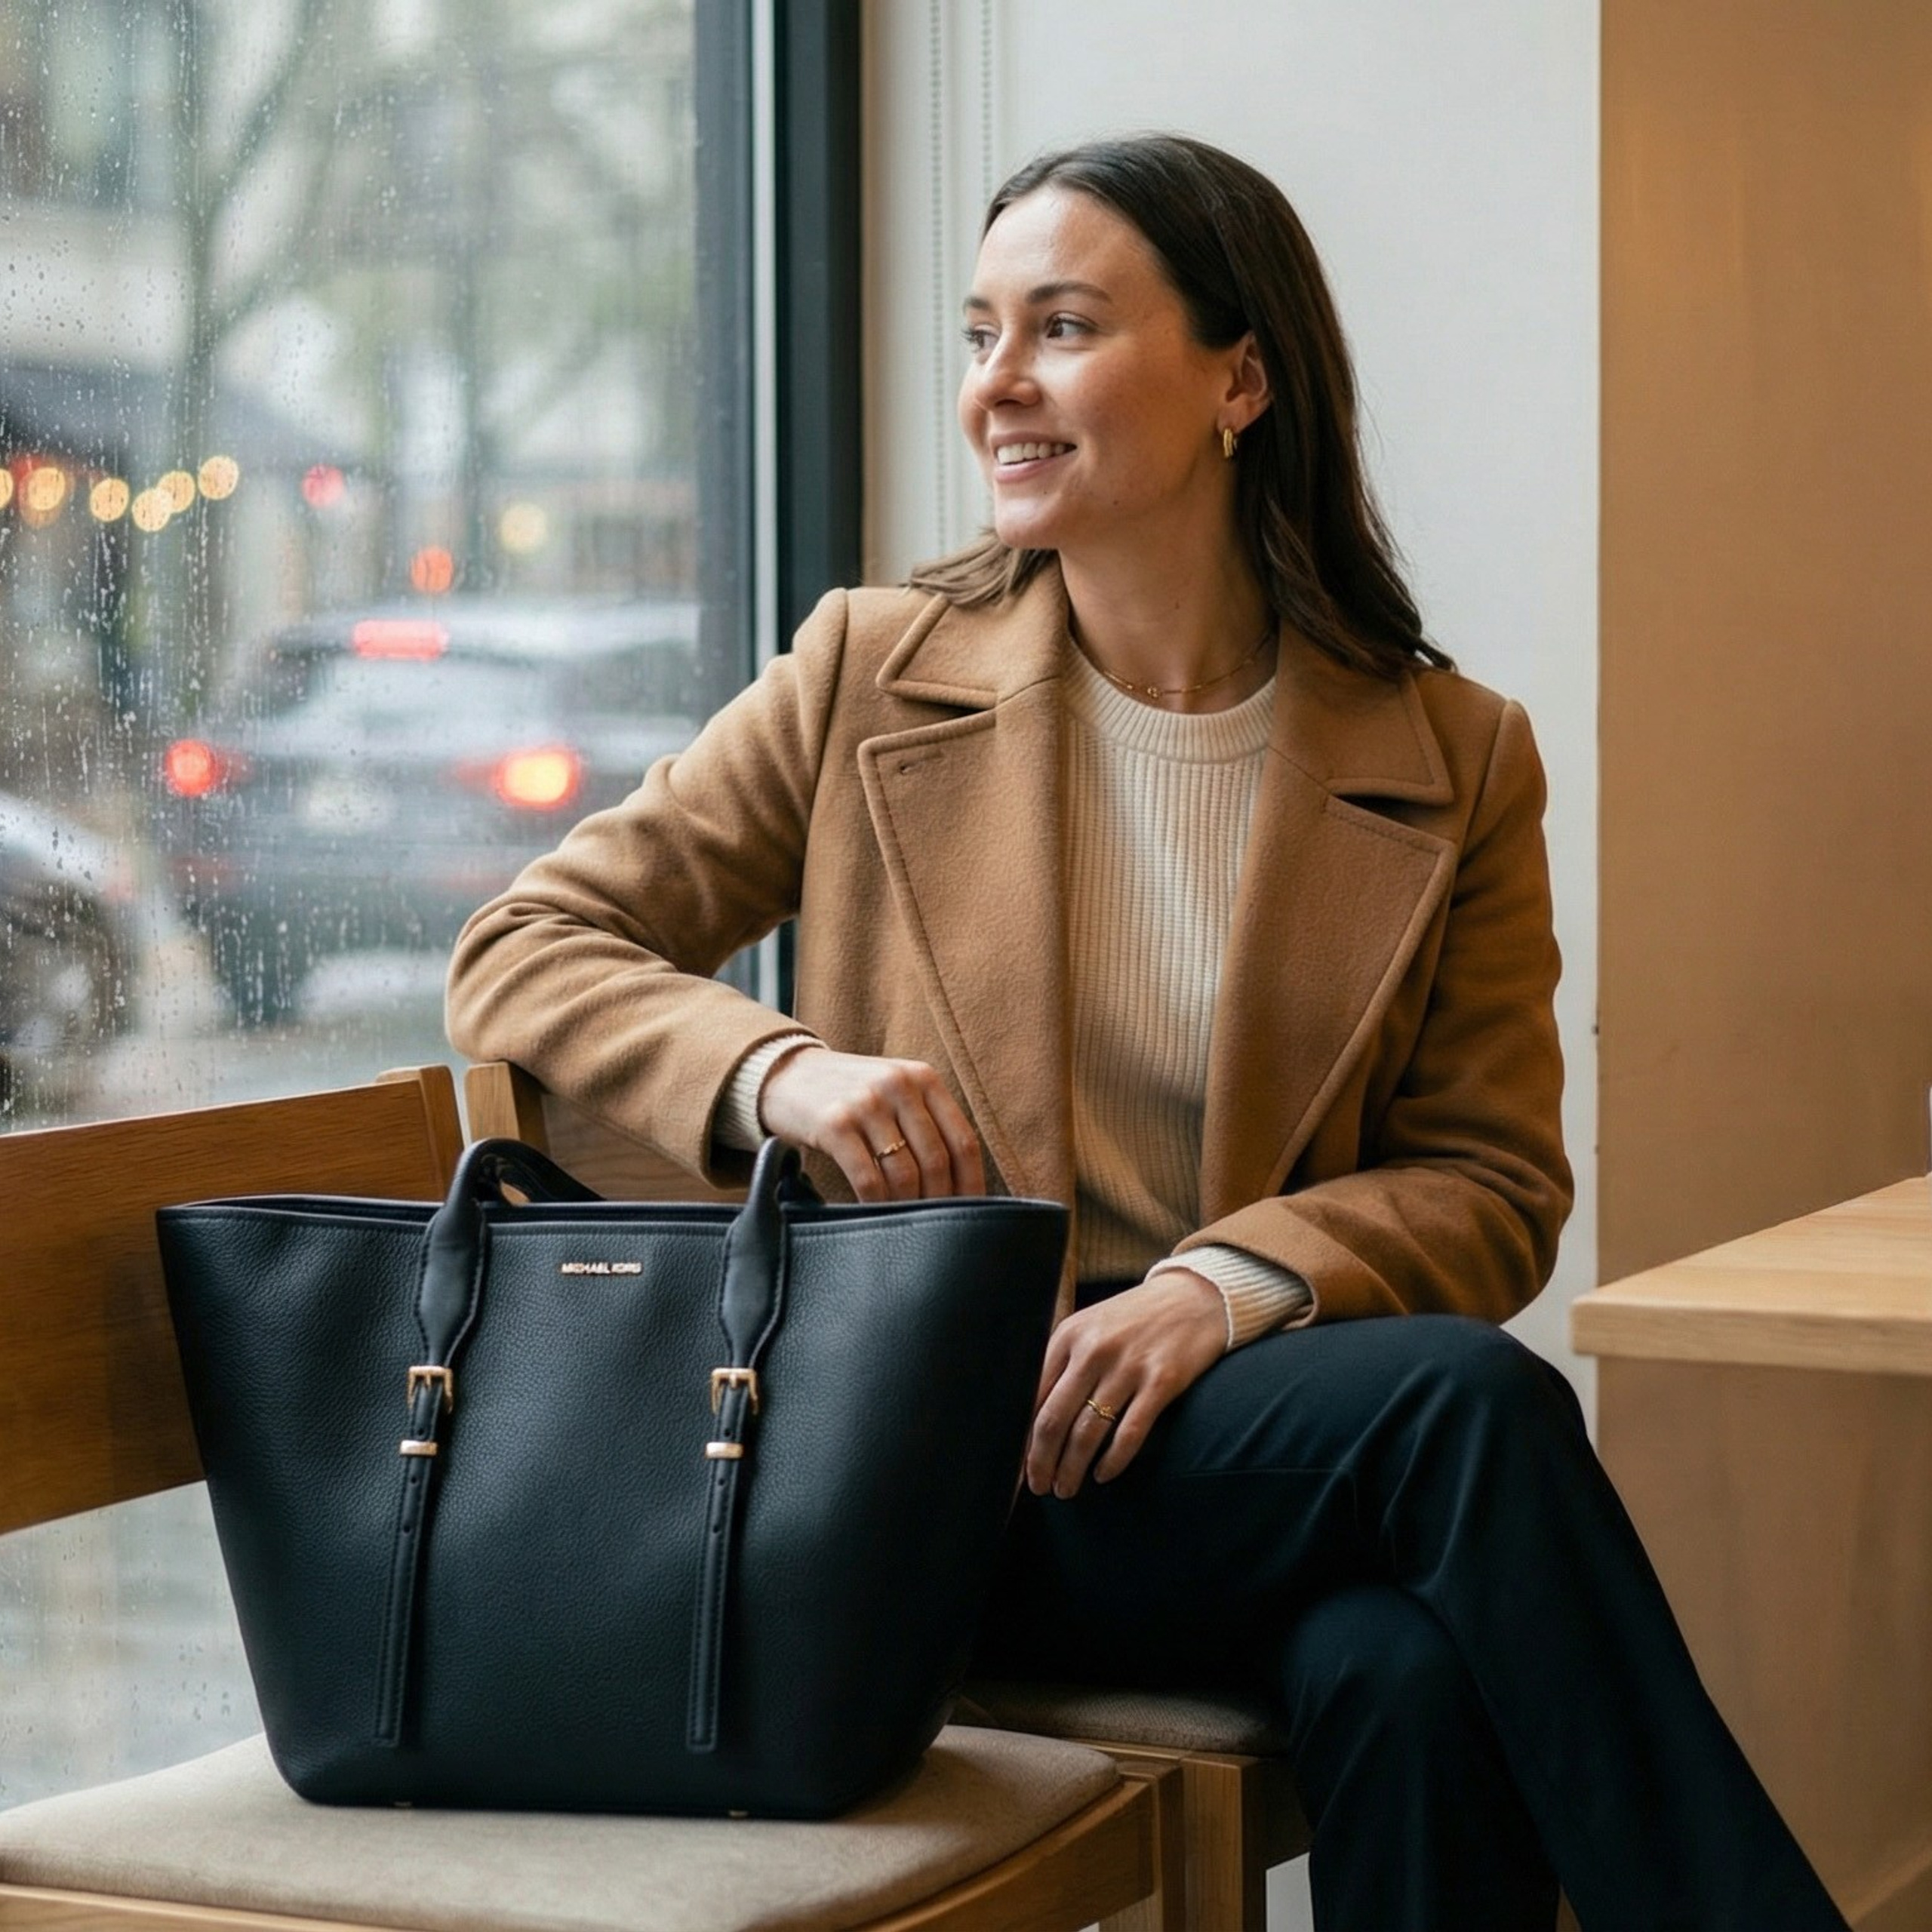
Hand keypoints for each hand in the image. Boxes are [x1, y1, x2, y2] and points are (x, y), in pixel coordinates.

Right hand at [757, 1046, 986, 1202]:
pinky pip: (868, 1179)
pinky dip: (875, 1205)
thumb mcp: (893, 1092)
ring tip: (905, 1223)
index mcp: (924, 1078)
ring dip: (908, 1207)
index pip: (963, 1141)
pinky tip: (873, 1215)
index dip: (972, 1184)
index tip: (973, 1214)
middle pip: (937, 1161)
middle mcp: (899, 1085)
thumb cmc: (848, 1094)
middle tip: (935, 1227)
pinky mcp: (835, 1123)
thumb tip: (962, 1184)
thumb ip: (925, 1122)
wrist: (785, 1074)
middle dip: (939, 1202)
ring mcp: (866, 1103)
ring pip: (905, 1174)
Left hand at [1026, 1269, 1226, 1497]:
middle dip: (1041, 1462)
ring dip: (1073, 1468)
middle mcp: (1094, 1349)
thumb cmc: (1135, 1319)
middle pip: (1054, 1420)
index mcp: (1068, 1335)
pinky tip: (1103, 1474)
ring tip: (1067, 1489)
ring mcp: (1129, 1365)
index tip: (1019, 1466)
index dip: (1023, 1439)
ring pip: (1088, 1432)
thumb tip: (1032, 1417)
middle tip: (1041, 1487)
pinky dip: (1113, 1461)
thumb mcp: (1091, 1327)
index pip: (1033, 1397)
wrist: (1195, 1297)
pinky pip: (1130, 1433)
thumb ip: (1063, 1362)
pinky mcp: (1162, 1381)